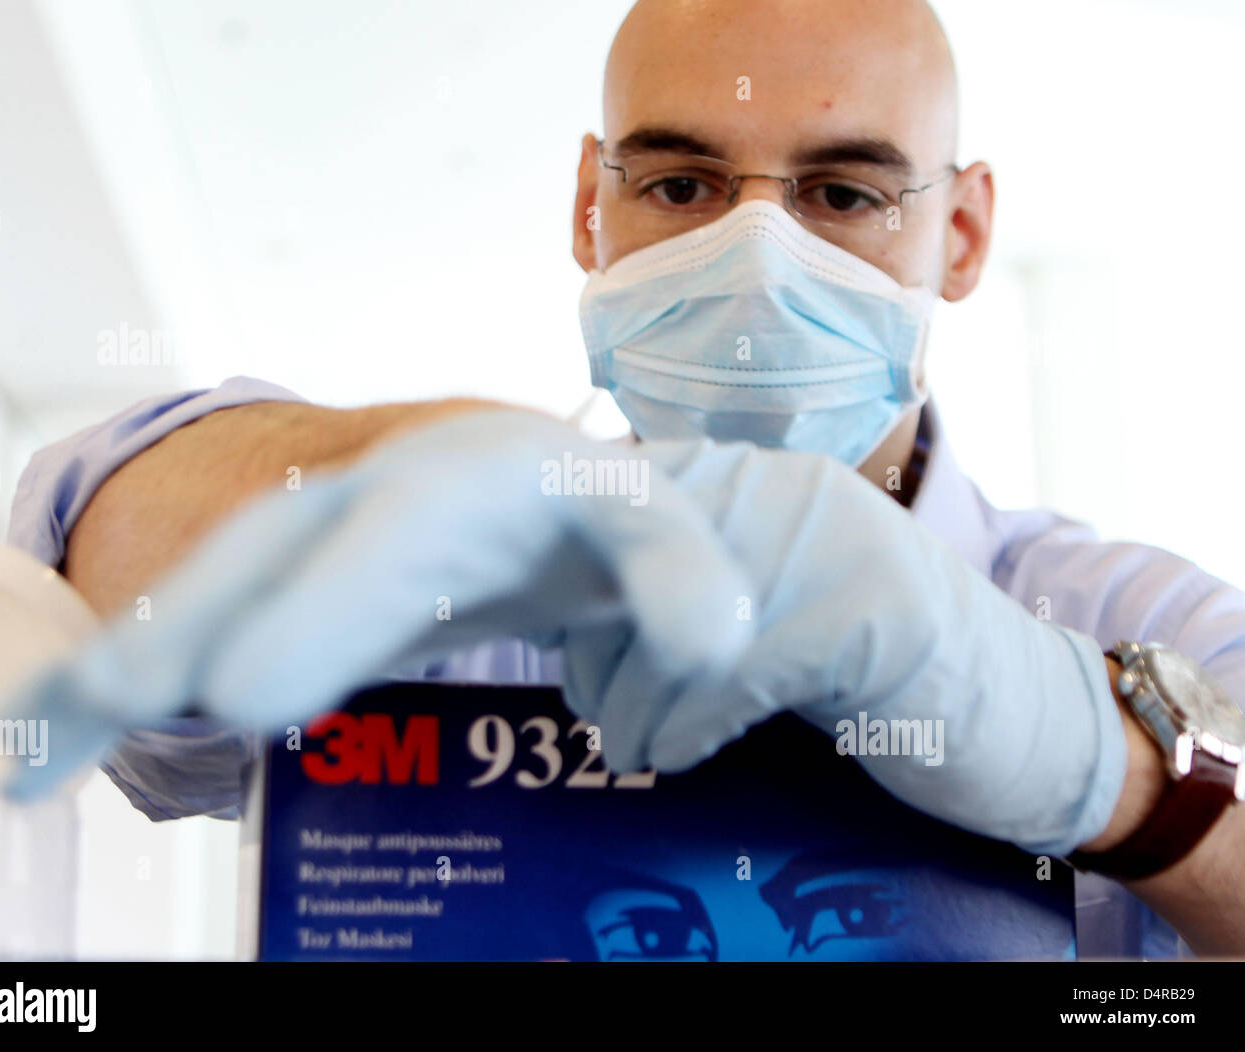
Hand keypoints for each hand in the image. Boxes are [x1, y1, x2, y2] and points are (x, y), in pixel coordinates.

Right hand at [1, 410, 754, 801]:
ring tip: (41, 745)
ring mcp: (324, 542)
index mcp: (470, 479)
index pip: (397, 528)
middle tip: (115, 714)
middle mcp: (377, 497)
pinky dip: (126, 679)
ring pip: (215, 587)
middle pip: (272, 552)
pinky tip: (55, 741)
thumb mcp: (652, 535)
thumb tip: (705, 649)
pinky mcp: (295, 593)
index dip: (317, 606)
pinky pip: (202, 627)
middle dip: (193, 627)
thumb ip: (684, 582)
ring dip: (129, 659)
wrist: (543, 491)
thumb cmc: (598, 517)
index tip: (242, 694)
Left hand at [570, 438, 1127, 856]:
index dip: (585, 575)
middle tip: (589, 708)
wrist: (1022, 716)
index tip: (567, 644)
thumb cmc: (878, 669)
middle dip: (600, 646)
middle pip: (648, 557)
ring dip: (634, 699)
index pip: (638, 495)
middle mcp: (799, 489)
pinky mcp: (872, 618)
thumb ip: (700, 577)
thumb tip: (574, 605)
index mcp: (770, 476)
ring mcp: (840, 546)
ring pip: (685, 619)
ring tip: (624, 745)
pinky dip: (688, 723)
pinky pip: (737, 669)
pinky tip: (674, 754)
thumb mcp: (779, 599)